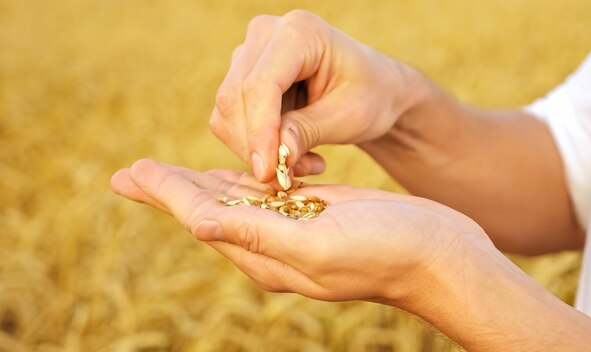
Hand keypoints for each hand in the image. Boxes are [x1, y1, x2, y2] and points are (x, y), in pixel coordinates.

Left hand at [110, 159, 489, 303]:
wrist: (438, 252)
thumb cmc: (387, 251)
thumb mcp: (318, 245)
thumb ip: (258, 236)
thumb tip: (199, 226)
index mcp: (267, 257)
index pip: (203, 219)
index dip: (165, 192)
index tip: (131, 172)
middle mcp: (273, 245)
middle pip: (208, 210)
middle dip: (169, 188)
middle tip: (131, 172)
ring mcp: (294, 228)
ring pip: (232, 200)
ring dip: (196, 183)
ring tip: (165, 173)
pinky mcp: (314, 211)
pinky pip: (264, 194)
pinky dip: (238, 179)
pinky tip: (223, 174)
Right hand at [210, 10, 423, 181]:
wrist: (375, 88)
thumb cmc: (370, 95)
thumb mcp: (349, 117)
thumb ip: (309, 132)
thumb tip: (275, 159)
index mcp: (300, 32)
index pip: (261, 84)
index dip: (259, 132)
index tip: (268, 173)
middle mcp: (266, 33)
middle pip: (235, 97)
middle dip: (256, 146)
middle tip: (292, 176)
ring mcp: (249, 53)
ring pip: (227, 112)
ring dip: (256, 149)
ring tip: (303, 164)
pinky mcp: (241, 76)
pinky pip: (230, 119)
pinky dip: (254, 145)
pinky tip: (291, 153)